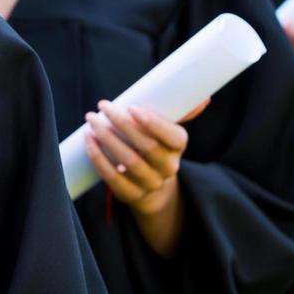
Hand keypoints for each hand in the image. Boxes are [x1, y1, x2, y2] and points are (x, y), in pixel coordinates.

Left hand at [83, 101, 187, 218]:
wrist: (154, 188)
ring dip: (107, 139)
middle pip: (146, 147)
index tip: (131, 107)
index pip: (172, 136)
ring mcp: (150, 184)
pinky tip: (89, 141)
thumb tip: (204, 99)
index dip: (153, 123)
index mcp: (179, 147)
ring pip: (128, 162)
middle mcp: (168, 168)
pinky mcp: (131, 195)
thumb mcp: (170, 132)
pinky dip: (98, 158)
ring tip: (92, 121)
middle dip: (122, 124)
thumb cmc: (158, 148)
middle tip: (103, 106)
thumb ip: (182, 113)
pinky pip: (113, 178)